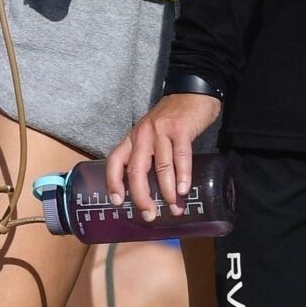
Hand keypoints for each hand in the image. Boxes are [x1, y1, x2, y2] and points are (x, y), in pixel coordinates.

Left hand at [107, 92, 221, 221]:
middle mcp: (143, 134)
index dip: (113, 182)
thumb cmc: (173, 118)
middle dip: (141, 196)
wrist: (193, 92)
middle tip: (149, 214)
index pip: (115, 161)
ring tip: (174, 208)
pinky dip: (183, 176)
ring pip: (160, 167)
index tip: (117, 202)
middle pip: (136, 170)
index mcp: (133, 137)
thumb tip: (151, 187)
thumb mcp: (152, 133)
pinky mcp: (180, 129)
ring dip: (167, 192)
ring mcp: (161, 131)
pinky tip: (184, 190)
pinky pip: (181, 157)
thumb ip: (149, 154)